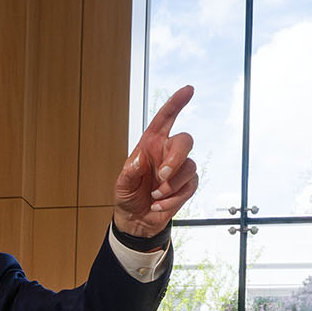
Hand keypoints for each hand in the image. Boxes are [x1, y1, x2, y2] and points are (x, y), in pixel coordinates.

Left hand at [111, 85, 200, 239]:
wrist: (136, 220)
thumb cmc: (128, 196)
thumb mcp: (121, 184)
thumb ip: (130, 170)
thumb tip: (142, 157)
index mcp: (150, 144)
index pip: (165, 118)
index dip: (176, 103)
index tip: (188, 90)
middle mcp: (167, 153)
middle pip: (185, 141)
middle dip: (176, 159)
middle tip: (161, 176)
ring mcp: (179, 169)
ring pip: (190, 166)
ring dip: (171, 185)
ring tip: (154, 196)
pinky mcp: (186, 186)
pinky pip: (190, 186)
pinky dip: (174, 199)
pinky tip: (160, 205)